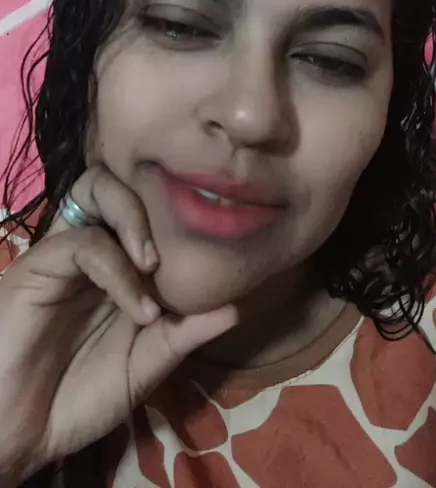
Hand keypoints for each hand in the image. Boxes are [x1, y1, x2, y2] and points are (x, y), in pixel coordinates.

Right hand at [0, 166, 237, 484]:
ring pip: (97, 189)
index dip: (179, 213)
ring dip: (134, 219)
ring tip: (155, 264)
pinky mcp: (39, 264)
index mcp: (118, 264)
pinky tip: (138, 305)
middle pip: (120, 181)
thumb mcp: (145, 366)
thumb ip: (183, 335)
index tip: (214, 246)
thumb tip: (236, 307)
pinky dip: (117, 268)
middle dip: (155, 199)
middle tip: (177, 247)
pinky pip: (82, 242)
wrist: (19, 432)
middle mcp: (93, 247)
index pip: (147, 207)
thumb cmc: (78, 398)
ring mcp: (65, 252)